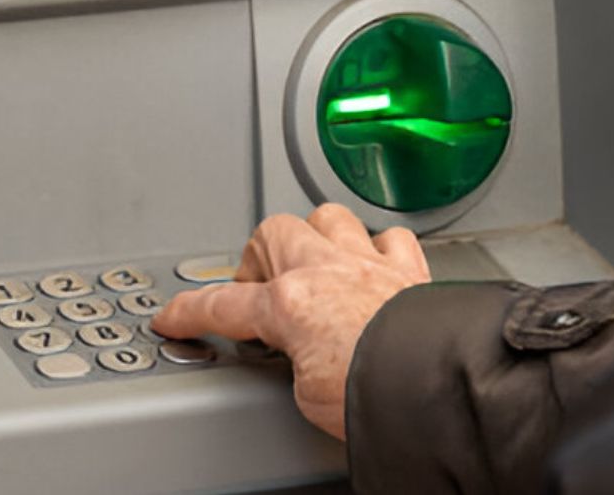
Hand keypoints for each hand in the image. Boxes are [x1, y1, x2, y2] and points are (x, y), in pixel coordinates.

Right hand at [151, 203, 430, 439]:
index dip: (189, 312)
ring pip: (328, 218)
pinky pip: (391, 238)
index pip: (222, 305)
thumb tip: (303, 359)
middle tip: (258, 287)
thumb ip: (293, 362)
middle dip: (258, 257)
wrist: (441, 387)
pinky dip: (379, 247)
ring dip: (315, 236)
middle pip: (271, 233)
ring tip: (311, 261)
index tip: (172, 316)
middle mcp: (326, 271)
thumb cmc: (380, 395)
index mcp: (289, 305)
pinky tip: (375, 261)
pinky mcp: (411, 272)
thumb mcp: (306, 395)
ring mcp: (370, 265)